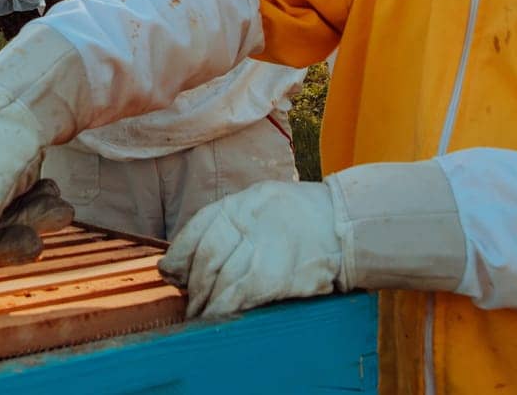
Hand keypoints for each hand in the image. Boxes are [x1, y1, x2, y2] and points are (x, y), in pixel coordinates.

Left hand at [158, 181, 341, 317]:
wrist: (346, 225)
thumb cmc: (301, 215)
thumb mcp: (263, 202)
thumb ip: (231, 221)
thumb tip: (195, 254)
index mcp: (244, 202)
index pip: (199, 226)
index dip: (180, 252)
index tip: (170, 270)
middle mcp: (250, 221)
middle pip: (208, 255)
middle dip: (193, 282)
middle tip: (188, 298)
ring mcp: (264, 247)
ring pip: (221, 277)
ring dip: (206, 300)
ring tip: (200, 313)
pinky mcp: (278, 275)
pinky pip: (241, 295)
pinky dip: (225, 308)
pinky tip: (217, 315)